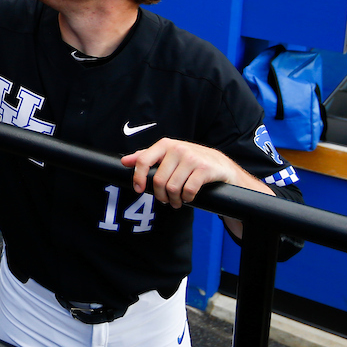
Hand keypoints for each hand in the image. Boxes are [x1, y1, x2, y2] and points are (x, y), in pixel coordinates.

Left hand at [121, 138, 255, 208]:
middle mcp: (177, 149)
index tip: (139, 189)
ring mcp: (192, 158)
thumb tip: (124, 161)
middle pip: (159, 180)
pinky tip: (188, 198)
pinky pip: (188, 190)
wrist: (222, 165)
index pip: (143, 161)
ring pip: (173, 187)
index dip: (138, 177)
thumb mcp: (168, 155)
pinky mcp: (205, 169)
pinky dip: (187, 199)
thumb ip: (147, 157)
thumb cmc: (191, 161)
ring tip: (177, 201)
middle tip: (166, 200)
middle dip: (161, 195)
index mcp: (165, 144)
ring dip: (174, 200)